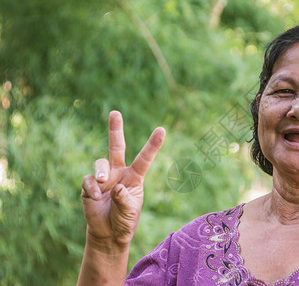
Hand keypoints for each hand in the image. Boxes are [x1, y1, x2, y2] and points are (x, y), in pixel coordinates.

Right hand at [81, 111, 164, 246]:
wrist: (108, 233)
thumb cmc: (124, 220)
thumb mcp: (130, 211)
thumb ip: (124, 199)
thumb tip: (115, 187)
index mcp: (135, 177)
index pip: (145, 158)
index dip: (153, 145)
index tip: (162, 130)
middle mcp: (119, 173)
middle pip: (116, 146)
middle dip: (114, 129)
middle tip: (115, 112)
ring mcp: (104, 178)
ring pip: (101, 163)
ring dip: (101, 172)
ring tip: (102, 183)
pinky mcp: (90, 186)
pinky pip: (89, 180)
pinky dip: (92, 189)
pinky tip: (96, 198)